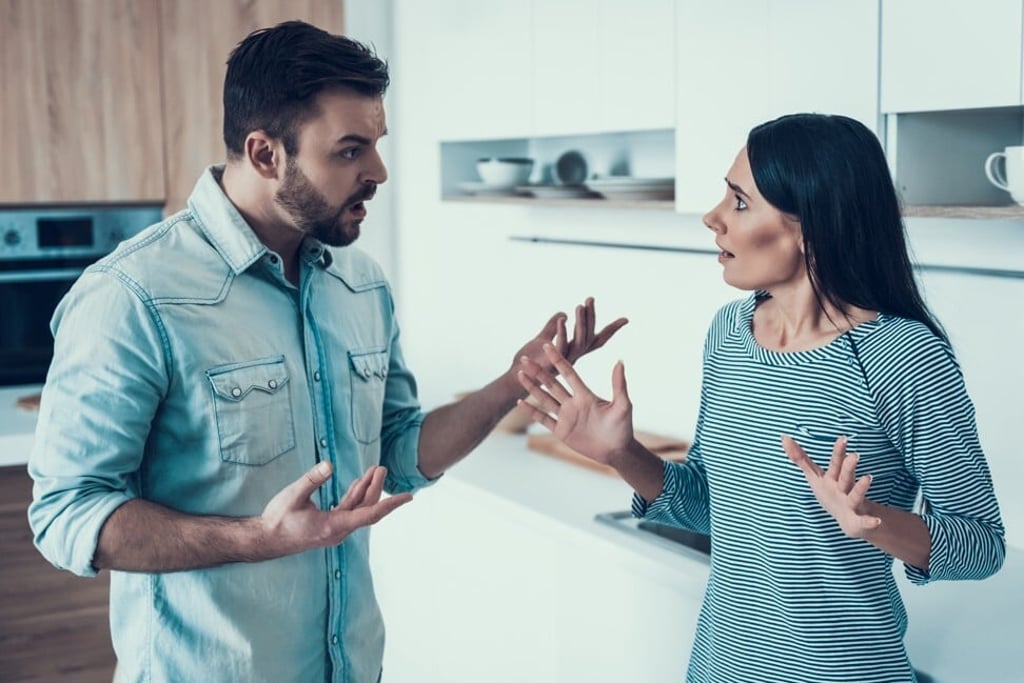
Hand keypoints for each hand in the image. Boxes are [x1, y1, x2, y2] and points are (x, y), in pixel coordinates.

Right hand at [260, 462, 412, 555]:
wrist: (265, 540)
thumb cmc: (277, 520)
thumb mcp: (293, 496)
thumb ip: (311, 480)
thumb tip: (329, 465)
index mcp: (333, 526)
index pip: (369, 514)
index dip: (390, 504)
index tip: (408, 497)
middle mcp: (338, 531)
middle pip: (366, 509)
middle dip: (376, 488)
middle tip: (381, 467)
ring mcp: (334, 530)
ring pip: (358, 509)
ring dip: (366, 490)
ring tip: (375, 470)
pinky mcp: (329, 526)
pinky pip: (348, 510)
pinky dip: (355, 496)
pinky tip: (358, 482)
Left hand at [513, 297, 627, 372]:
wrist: (516, 380)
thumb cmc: (531, 363)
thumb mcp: (542, 340)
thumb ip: (552, 327)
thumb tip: (562, 315)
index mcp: (576, 352)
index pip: (598, 338)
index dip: (612, 329)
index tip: (626, 319)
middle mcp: (574, 357)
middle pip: (588, 335)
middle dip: (591, 317)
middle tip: (590, 298)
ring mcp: (565, 361)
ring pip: (578, 340)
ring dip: (580, 322)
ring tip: (580, 306)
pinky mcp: (553, 364)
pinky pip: (561, 347)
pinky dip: (561, 332)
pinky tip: (561, 320)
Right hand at [517, 344, 633, 465]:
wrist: (617, 451)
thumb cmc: (623, 427)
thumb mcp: (623, 405)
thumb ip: (619, 385)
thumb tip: (620, 361)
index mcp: (586, 395)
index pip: (569, 374)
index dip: (558, 360)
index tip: (548, 346)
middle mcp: (573, 403)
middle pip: (552, 383)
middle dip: (538, 371)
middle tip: (525, 358)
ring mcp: (566, 416)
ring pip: (544, 398)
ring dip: (532, 387)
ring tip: (519, 374)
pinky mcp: (561, 431)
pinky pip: (543, 419)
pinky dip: (531, 411)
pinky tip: (520, 401)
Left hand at [782, 435, 881, 537]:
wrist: (850, 519)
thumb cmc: (831, 492)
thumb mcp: (814, 475)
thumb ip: (800, 458)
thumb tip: (783, 437)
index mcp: (834, 477)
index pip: (835, 462)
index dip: (838, 451)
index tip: (842, 438)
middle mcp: (845, 488)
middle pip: (845, 476)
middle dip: (849, 466)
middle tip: (854, 455)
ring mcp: (852, 503)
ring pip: (856, 495)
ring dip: (861, 487)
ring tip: (868, 477)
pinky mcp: (857, 521)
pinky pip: (864, 522)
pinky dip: (870, 521)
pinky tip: (876, 521)